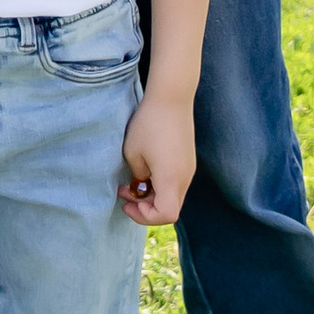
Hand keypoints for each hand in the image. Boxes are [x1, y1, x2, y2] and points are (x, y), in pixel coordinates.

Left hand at [118, 92, 194, 227]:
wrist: (172, 97)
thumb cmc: (149, 123)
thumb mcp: (133, 152)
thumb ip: (137, 176)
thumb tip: (141, 185)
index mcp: (171, 178)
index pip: (166, 215)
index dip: (145, 216)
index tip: (127, 203)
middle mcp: (185, 177)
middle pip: (170, 209)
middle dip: (146, 208)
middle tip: (125, 194)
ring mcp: (189, 168)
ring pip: (173, 196)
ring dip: (152, 196)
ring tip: (131, 182)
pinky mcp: (188, 160)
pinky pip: (175, 183)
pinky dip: (160, 185)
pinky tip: (146, 171)